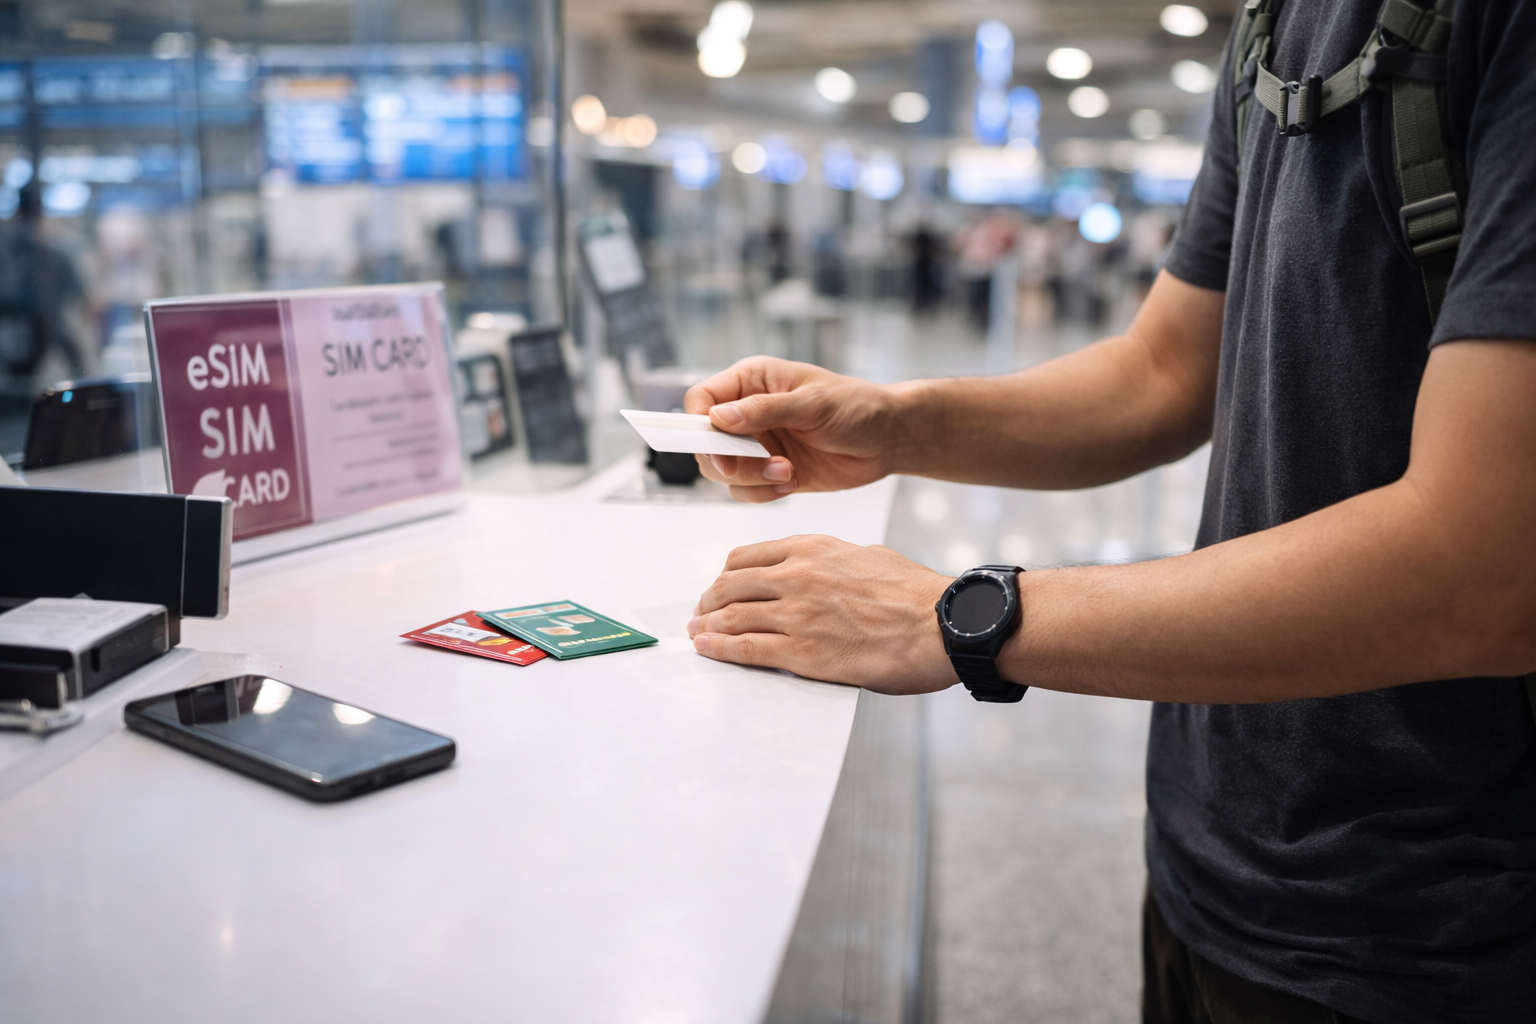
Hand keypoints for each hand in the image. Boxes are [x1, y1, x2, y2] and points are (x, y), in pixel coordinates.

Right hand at [683, 357, 904, 502]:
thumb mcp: (812, 404)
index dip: (699, 424)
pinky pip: (745, 491)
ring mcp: (757, 444)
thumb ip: (764, 410)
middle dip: (728, 461)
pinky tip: (792, 483)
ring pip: (722, 472)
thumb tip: (718, 417)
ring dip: (750, 479)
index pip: (701, 400)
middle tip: (763, 464)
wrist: (887, 438)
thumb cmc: (856, 407)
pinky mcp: (769, 472)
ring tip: (788, 473)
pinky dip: (762, 494)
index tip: (719, 447)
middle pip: (705, 442)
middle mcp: (747, 413)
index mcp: (751, 381)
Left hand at [687, 534, 958, 693]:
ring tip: (697, 634)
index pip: (746, 557)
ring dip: (708, 627)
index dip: (725, 575)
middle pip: (730, 586)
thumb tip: (821, 572)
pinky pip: (747, 649)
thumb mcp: (868, 557)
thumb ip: (833, 562)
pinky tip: (708, 649)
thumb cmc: (916, 595)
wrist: (942, 625)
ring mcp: (796, 614)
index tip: (720, 587)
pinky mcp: (802, 653)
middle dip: (709, 602)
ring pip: (733, 617)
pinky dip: (720, 649)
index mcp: (812, 548)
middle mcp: (797, 576)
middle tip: (702, 613)